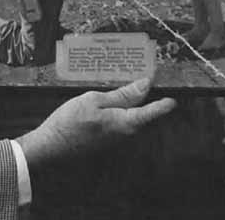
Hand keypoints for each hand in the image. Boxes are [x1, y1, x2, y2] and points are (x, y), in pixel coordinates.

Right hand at [16, 78, 175, 168]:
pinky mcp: (106, 139)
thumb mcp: (94, 100)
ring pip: (130, 117)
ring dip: (129, 103)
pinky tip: (107, 100)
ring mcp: (115, 138)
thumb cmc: (70, 121)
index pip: (152, 112)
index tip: (173, 98)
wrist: (51, 146)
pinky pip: (119, 122)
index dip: (163, 103)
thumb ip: (122, 95)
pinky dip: (118, 110)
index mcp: (125, 123)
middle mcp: (125, 134)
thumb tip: (144, 86)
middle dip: (144, 98)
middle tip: (142, 78)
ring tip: (121, 84)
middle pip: (141, 113)